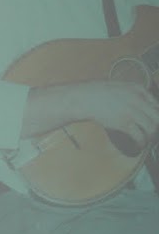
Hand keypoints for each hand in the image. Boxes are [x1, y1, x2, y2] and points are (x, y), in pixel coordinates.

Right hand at [25, 80, 158, 148]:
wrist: (82, 98)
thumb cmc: (96, 94)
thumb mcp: (118, 88)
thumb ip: (132, 95)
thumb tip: (141, 106)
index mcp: (138, 89)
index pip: (156, 105)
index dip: (155, 117)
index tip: (151, 124)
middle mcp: (138, 99)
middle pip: (157, 117)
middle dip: (155, 128)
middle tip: (149, 135)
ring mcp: (132, 111)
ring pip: (152, 127)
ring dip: (150, 137)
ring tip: (144, 141)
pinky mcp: (124, 122)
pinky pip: (140, 135)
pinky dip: (141, 142)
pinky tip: (138, 145)